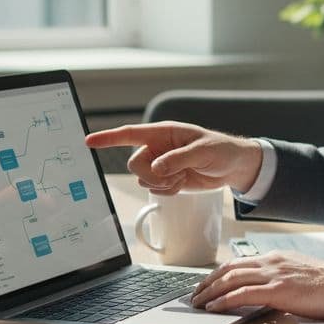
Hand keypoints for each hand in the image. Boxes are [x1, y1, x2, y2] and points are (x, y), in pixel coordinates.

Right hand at [84, 122, 263, 195]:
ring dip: (163, 184)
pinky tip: (183, 183)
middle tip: (174, 176)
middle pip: (135, 165)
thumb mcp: (204, 150)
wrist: (233, 167)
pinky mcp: (166, 180)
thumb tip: (157, 167)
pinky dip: (168, 191)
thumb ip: (179, 159)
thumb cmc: (222, 150)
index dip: (109, 137)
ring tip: (184, 176)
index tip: (89, 141)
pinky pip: (155, 190)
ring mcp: (160, 165)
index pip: (130, 134)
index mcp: (163, 133)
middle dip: (152, 175)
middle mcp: (157, 148)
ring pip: (143, 179)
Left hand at [189, 251, 323, 318]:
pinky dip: (225, 300)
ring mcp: (275, 274)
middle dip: (207, 282)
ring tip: (198, 303)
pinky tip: (214, 307)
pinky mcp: (279, 290)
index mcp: (277, 258)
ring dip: (210, 291)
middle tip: (194, 295)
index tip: (206, 284)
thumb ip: (280, 279)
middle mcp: (272, 262)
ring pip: (232, 279)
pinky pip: (243, 293)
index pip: (238, 263)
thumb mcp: (299, 275)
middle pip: (229, 269)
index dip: (218, 274)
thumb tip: (264, 292)